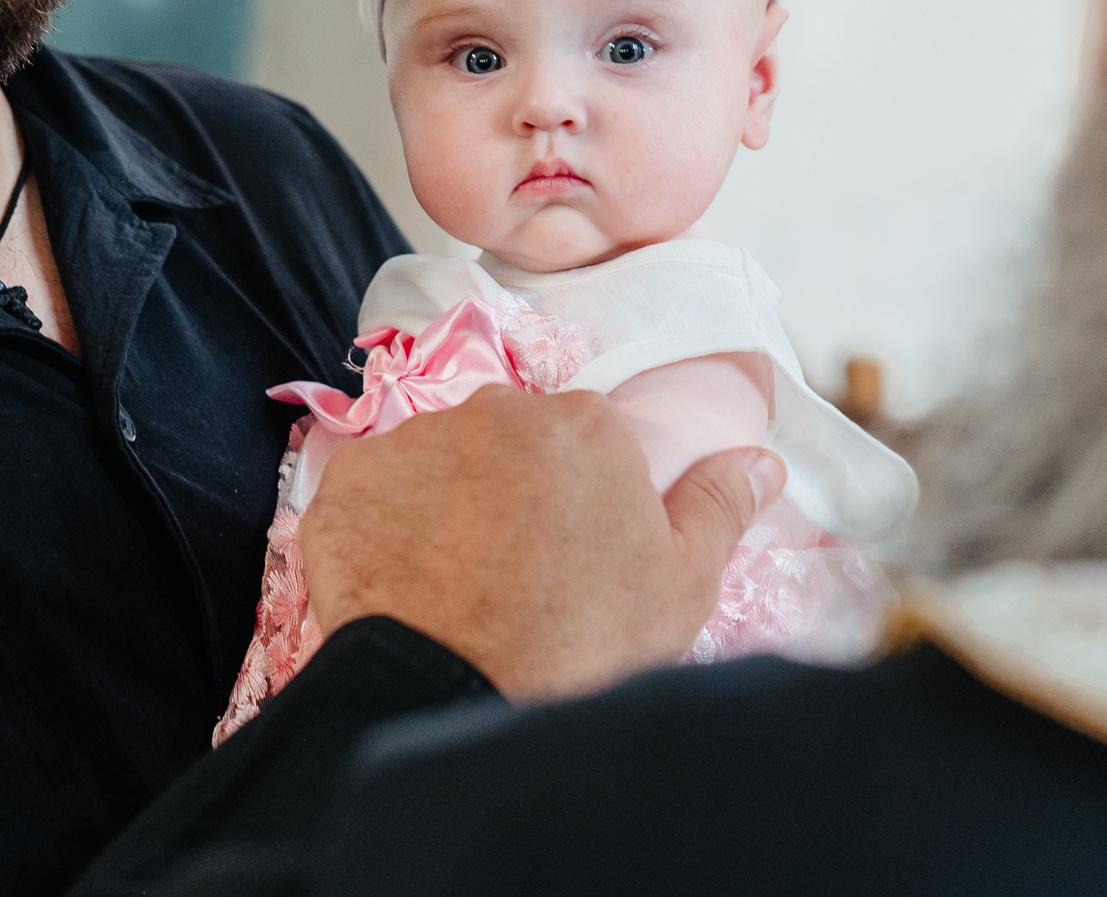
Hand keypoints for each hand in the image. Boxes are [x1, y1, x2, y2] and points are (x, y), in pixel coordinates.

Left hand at [297, 386, 784, 699]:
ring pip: (440, 462)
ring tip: (458, 584)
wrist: (454, 697)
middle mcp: (493, 410)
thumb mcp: (679, 583)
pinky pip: (375, 493)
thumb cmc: (582, 642)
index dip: (584, 495)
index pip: (587, 439)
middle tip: (517, 569)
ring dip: (449, 504)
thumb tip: (760, 460)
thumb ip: (719, 506)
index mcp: (583, 423)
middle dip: (513, 488)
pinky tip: (406, 582)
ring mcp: (412, 441)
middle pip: (509, 440)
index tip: (574, 549)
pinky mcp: (346, 482)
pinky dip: (387, 528)